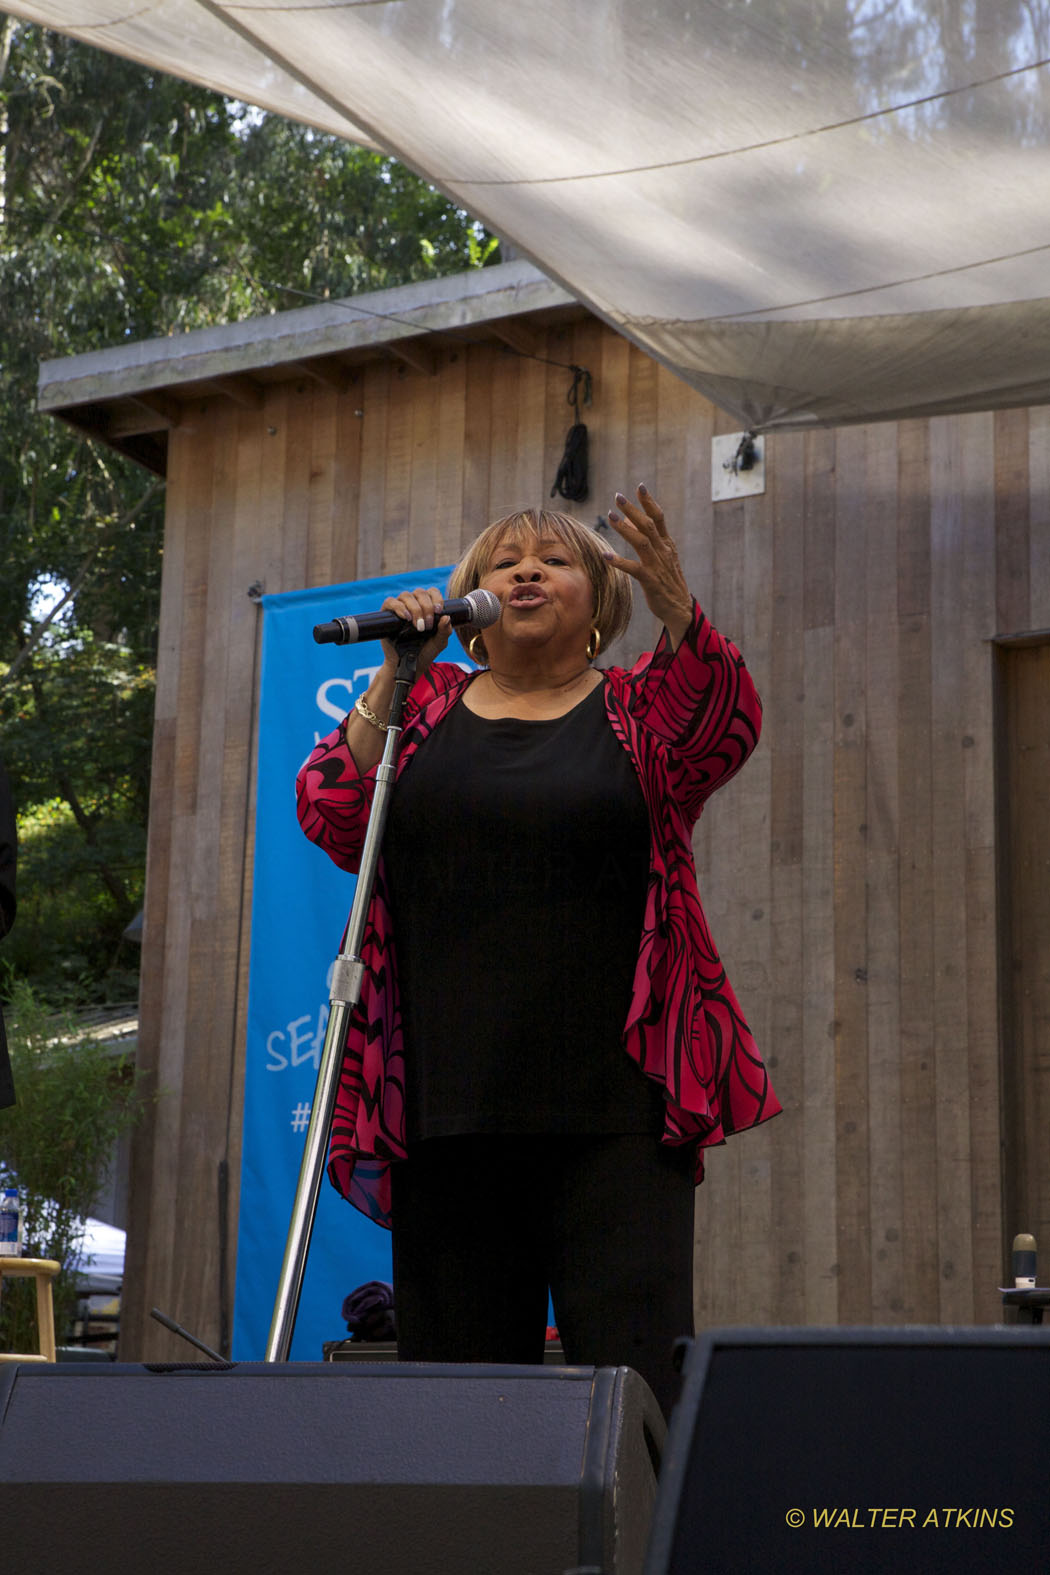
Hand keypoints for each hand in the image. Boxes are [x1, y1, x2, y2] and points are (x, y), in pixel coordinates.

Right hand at [379, 587, 451, 673]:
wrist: (410, 664)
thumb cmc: (425, 651)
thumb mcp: (439, 642)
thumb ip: (445, 631)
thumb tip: (446, 617)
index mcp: (427, 606)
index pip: (432, 592)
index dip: (436, 598)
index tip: (438, 611)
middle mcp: (414, 603)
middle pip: (420, 593)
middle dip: (426, 607)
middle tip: (427, 625)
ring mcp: (400, 607)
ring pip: (406, 596)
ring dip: (414, 609)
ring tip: (417, 625)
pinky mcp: (387, 614)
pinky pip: (390, 602)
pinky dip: (399, 607)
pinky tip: (406, 617)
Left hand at [605, 485, 692, 645]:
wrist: (680, 609)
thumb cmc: (667, 582)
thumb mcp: (660, 557)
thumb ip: (647, 538)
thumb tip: (627, 519)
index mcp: (667, 545)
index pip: (659, 518)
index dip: (649, 502)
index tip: (640, 486)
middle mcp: (664, 552)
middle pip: (648, 525)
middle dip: (633, 510)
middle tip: (618, 497)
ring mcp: (658, 566)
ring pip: (641, 542)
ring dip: (625, 529)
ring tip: (610, 517)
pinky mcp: (651, 581)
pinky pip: (634, 569)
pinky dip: (619, 562)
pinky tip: (605, 556)